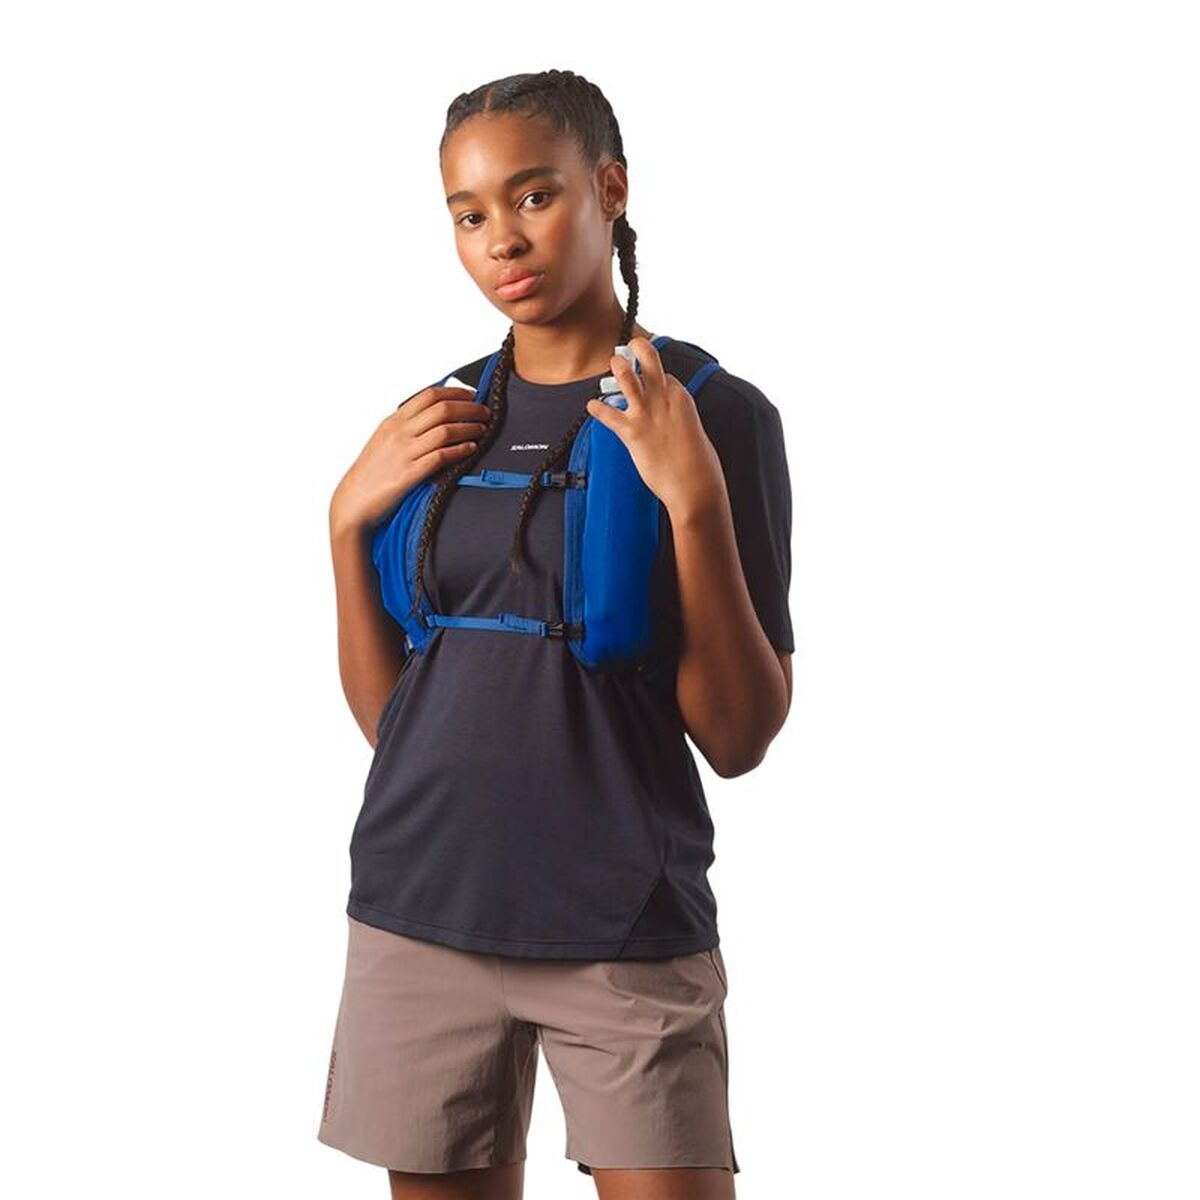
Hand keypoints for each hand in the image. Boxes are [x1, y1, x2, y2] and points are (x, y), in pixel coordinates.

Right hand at [329, 385, 486, 536]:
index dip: (456, 392)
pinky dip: (460, 449)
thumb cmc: (372, 472)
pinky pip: (441, 456)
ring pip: (445, 430)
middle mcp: (399, 433)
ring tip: (483, 429)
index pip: (429, 395)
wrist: (354, 501)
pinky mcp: (409, 475)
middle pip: (442, 409)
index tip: (473, 394)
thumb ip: (406, 426)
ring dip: (469, 427)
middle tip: (485, 412)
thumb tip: (433, 414)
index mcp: (394, 421)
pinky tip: (471, 448)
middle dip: (469, 408)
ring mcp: (404, 453)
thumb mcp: (384, 439)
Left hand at [584, 337, 726, 520]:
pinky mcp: (632, 433)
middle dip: (638, 348)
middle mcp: (664, 399)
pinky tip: (591, 407)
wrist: (695, 486)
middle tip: (630, 345)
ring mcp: (647, 414)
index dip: (655, 377)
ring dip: (618, 368)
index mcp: (681, 398)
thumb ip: (679, 422)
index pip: (665, 376)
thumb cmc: (699, 464)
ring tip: (612, 364)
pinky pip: (609, 414)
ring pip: (627, 377)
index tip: (648, 377)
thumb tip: (672, 424)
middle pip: (650, 360)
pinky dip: (597, 409)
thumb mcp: (693, 433)